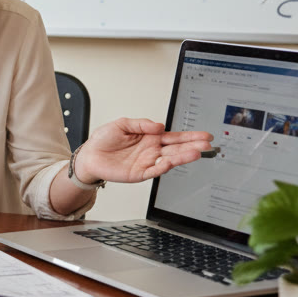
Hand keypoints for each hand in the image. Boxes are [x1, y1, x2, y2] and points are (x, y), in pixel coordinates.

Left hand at [74, 118, 213, 183]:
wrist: (90, 155)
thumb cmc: (104, 140)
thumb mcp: (122, 124)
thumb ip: (141, 123)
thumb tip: (159, 125)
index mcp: (150, 137)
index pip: (174, 136)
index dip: (190, 136)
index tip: (204, 135)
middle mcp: (152, 150)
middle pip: (176, 148)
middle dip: (192, 146)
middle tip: (207, 145)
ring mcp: (147, 162)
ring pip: (169, 160)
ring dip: (183, 157)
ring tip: (196, 153)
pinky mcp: (140, 173)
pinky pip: (154, 171)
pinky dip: (163, 167)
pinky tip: (170, 163)